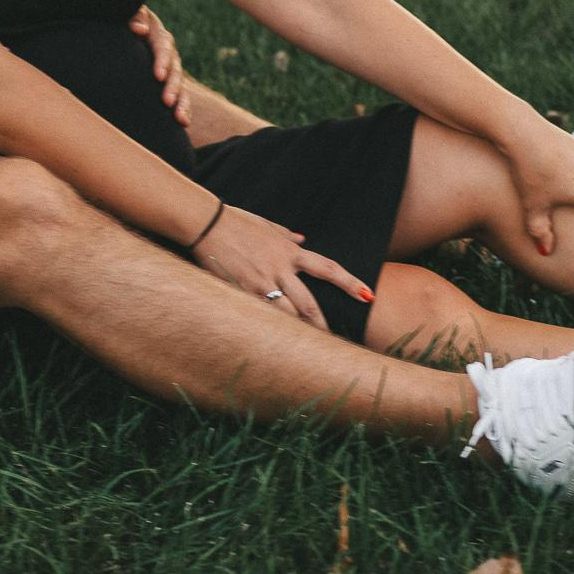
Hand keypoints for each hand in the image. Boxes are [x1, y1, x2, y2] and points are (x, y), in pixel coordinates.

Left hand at [128, 6, 191, 127]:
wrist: (125, 27)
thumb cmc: (123, 18)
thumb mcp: (127, 12)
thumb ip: (134, 16)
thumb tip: (139, 29)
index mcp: (157, 34)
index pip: (163, 47)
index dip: (162, 61)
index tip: (158, 76)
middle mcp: (167, 52)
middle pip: (175, 69)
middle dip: (172, 87)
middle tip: (167, 102)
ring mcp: (170, 68)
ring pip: (181, 85)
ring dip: (182, 102)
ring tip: (180, 118)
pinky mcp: (168, 81)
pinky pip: (179, 95)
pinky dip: (183, 108)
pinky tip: (183, 122)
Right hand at [190, 204, 372, 331]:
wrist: (206, 223)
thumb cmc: (236, 221)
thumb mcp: (266, 224)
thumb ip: (285, 234)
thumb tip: (302, 237)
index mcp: (289, 251)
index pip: (328, 268)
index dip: (349, 282)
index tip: (367, 294)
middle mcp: (280, 268)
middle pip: (309, 303)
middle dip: (323, 324)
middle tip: (335, 344)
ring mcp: (260, 282)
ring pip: (286, 315)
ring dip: (298, 333)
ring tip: (306, 352)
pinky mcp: (242, 291)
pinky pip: (260, 315)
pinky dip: (269, 329)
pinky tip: (274, 344)